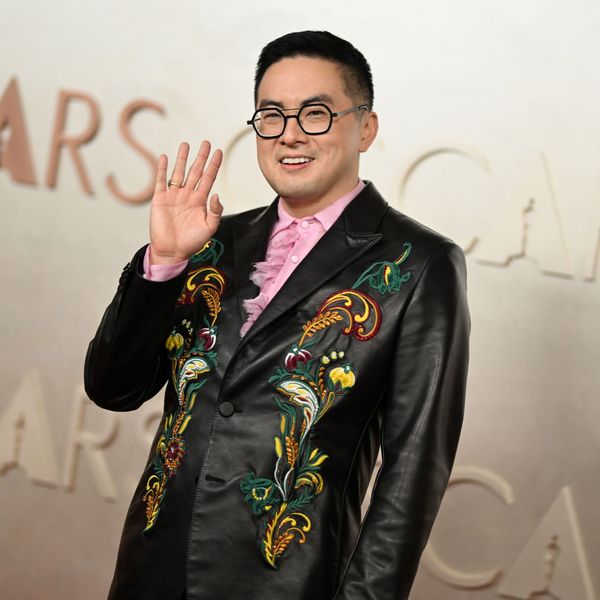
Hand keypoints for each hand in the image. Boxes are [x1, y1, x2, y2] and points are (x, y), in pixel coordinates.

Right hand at [149, 141, 222, 264]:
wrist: (172, 251)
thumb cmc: (192, 242)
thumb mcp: (209, 228)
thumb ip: (215, 211)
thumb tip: (216, 194)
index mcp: (200, 201)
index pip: (208, 178)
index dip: (213, 165)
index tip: (219, 152)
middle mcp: (187, 195)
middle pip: (195, 171)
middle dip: (201, 157)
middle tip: (205, 142)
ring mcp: (174, 196)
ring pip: (179, 172)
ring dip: (182, 159)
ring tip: (186, 145)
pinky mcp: (160, 199)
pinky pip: (161, 181)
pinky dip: (162, 169)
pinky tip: (164, 157)